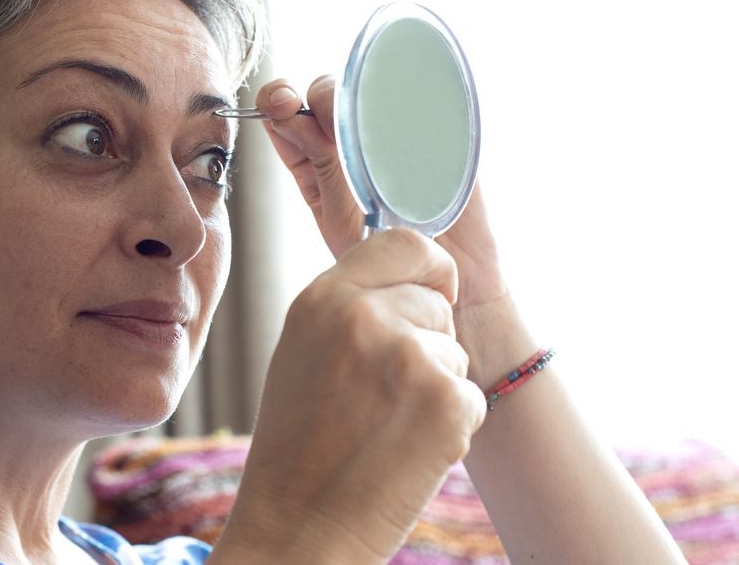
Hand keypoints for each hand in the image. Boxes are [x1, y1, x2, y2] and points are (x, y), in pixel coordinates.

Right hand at [216, 229, 486, 562]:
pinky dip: (451, 424)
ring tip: (385, 425)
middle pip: (436, 300)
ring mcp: (407, 356)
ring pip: (455, 350)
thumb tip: (415, 275)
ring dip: (436, 385)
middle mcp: (362, 316)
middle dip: (426, 339)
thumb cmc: (297, 445)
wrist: (298, 526)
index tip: (427, 293)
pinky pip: (471, 394)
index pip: (403, 242)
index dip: (425, 269)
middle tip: (381, 393)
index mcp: (320, 298)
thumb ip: (349, 306)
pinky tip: (406, 449)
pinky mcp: (446, 401)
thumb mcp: (302, 350)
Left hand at [254, 76, 508, 310]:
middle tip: (332, 127)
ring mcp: (391, 129)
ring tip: (370, 133)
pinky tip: (409, 119)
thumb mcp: (340, 217)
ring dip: (363, 94)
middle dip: (319, 96)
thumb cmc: (385, 258)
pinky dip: (410, 91)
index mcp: (312, 160)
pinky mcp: (437, 127)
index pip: (283, 112)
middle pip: (325, 90)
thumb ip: (319, 167)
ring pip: (368, 83)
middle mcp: (347, 139)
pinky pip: (421, 92)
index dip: (277, 99)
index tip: (282, 106)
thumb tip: (289, 117)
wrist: (451, 281)